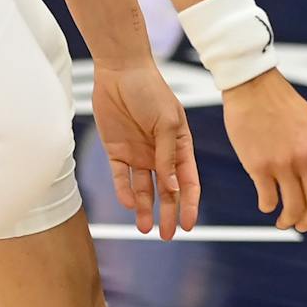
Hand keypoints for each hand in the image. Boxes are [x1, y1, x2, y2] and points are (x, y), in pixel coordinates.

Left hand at [92, 59, 198, 238]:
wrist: (120, 71)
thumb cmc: (150, 90)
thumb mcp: (166, 122)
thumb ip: (168, 156)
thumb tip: (173, 187)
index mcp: (179, 146)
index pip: (188, 181)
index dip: (190, 204)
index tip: (190, 225)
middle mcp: (159, 154)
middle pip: (166, 191)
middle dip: (168, 214)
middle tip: (167, 235)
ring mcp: (138, 153)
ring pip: (143, 189)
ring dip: (144, 209)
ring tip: (144, 229)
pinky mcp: (116, 151)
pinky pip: (120, 177)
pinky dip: (124, 191)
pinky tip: (129, 203)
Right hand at [221, 69, 306, 230]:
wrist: (254, 87)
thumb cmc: (282, 106)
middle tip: (301, 226)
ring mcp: (283, 163)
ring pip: (293, 208)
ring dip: (288, 221)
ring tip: (282, 221)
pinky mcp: (259, 167)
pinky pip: (268, 200)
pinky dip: (268, 207)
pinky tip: (266, 204)